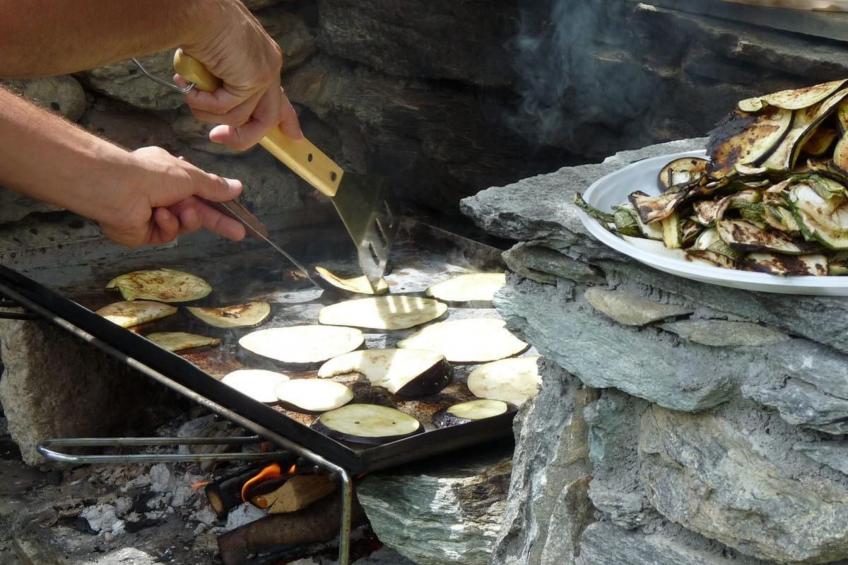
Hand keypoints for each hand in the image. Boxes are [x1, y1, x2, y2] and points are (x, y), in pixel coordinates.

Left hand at [97, 147, 246, 247]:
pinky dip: (166, 224)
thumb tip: (238, 186)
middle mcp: (162, 195)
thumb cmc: (152, 175)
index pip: (202, 192)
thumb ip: (214, 186)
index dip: (221, 203)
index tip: (238, 216)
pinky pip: (166, 234)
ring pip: (184, 226)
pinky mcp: (145, 233)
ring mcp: (153, 215)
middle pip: (197, 213)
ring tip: (181, 210)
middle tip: (239, 233)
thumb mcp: (191, 176)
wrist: (117, 189)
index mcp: (172, 176)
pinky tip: (158, 215)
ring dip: (186, 219)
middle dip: (217, 222)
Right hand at [176, 1, 302, 150]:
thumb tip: (203, 97)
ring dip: (208, 111)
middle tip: (216, 137)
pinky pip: (228, 109)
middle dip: (243, 137)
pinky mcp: (256, 80)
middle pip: (268, 118)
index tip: (295, 136)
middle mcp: (269, 66)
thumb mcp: (213, 60)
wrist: (196, 12)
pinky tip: (192, 87)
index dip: (287, 119)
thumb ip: (220, 81)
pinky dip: (204, 103)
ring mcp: (265, 74)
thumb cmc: (197, 28)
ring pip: (240, 117)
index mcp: (262, 59)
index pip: (279, 96)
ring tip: (190, 92)